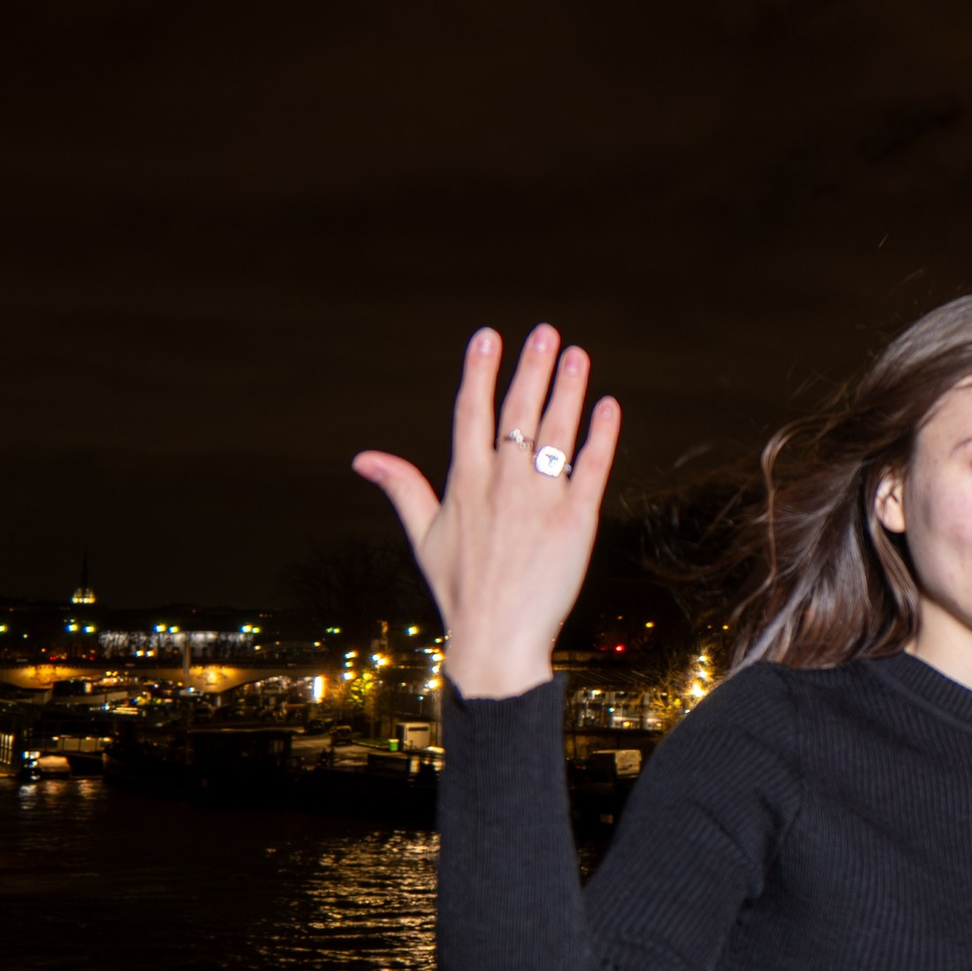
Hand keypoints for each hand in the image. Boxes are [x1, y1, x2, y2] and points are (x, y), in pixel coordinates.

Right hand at [353, 326, 620, 700]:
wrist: (496, 639)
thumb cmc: (459, 590)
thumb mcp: (423, 535)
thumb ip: (401, 487)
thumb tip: (362, 458)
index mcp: (464, 482)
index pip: (470, 413)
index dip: (479, 372)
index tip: (488, 336)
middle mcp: (501, 484)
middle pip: (518, 412)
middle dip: (531, 368)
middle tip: (545, 331)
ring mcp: (540, 500)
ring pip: (558, 432)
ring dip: (569, 389)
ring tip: (578, 355)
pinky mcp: (576, 521)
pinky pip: (592, 468)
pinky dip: (602, 436)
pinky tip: (609, 406)